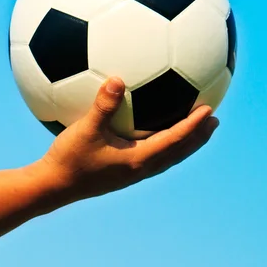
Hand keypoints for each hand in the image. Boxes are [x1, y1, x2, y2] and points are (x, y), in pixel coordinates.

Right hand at [41, 77, 219, 200]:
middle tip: (214, 121)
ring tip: (196, 130)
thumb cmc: (68, 159)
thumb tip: (116, 79)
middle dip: (198, 137)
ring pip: (168, 158)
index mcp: (138, 160)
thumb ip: (102, 105)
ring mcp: (132, 174)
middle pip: (178, 152)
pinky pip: (154, 159)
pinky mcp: (122, 174)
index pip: (175, 140)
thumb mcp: (85, 129)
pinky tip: (155, 137)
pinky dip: (166, 147)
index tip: (210, 110)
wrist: (52, 187)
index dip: (194, 126)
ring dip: (185, 144)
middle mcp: (140, 169)